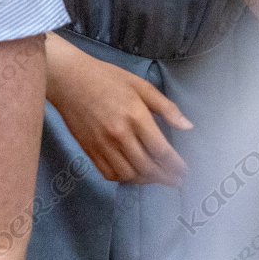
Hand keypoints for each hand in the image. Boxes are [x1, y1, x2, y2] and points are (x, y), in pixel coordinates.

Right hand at [47, 45, 192, 185]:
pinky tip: (134, 174)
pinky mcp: (90, 151)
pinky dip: (124, 179)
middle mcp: (120, 135)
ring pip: (129, 175)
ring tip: (157, 178)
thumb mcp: (141, 86)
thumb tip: (188, 127)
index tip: (185, 171)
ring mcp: (103, 146)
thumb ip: (166, 108)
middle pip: (147, 167)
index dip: (176, 165)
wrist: (70, 79)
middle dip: (166, 178)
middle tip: (176, 181)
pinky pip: (109, 174)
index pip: (161, 150)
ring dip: (146, 180)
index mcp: (136, 116)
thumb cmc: (108, 78)